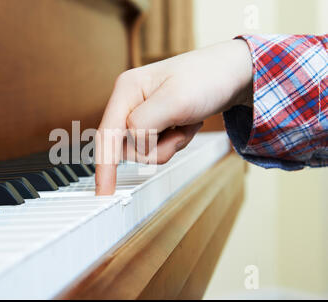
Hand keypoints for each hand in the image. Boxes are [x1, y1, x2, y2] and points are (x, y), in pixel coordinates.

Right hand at [95, 39, 252, 194]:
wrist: (233, 72)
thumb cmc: (208, 77)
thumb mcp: (176, 99)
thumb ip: (145, 123)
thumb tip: (131, 143)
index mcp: (127, 89)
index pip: (107, 134)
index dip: (104, 166)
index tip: (104, 193)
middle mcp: (130, 101)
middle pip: (128, 147)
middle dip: (158, 146)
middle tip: (180, 127)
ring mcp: (141, 113)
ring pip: (144, 150)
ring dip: (170, 144)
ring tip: (186, 122)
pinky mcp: (154, 122)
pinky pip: (158, 147)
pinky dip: (176, 141)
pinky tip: (186, 123)